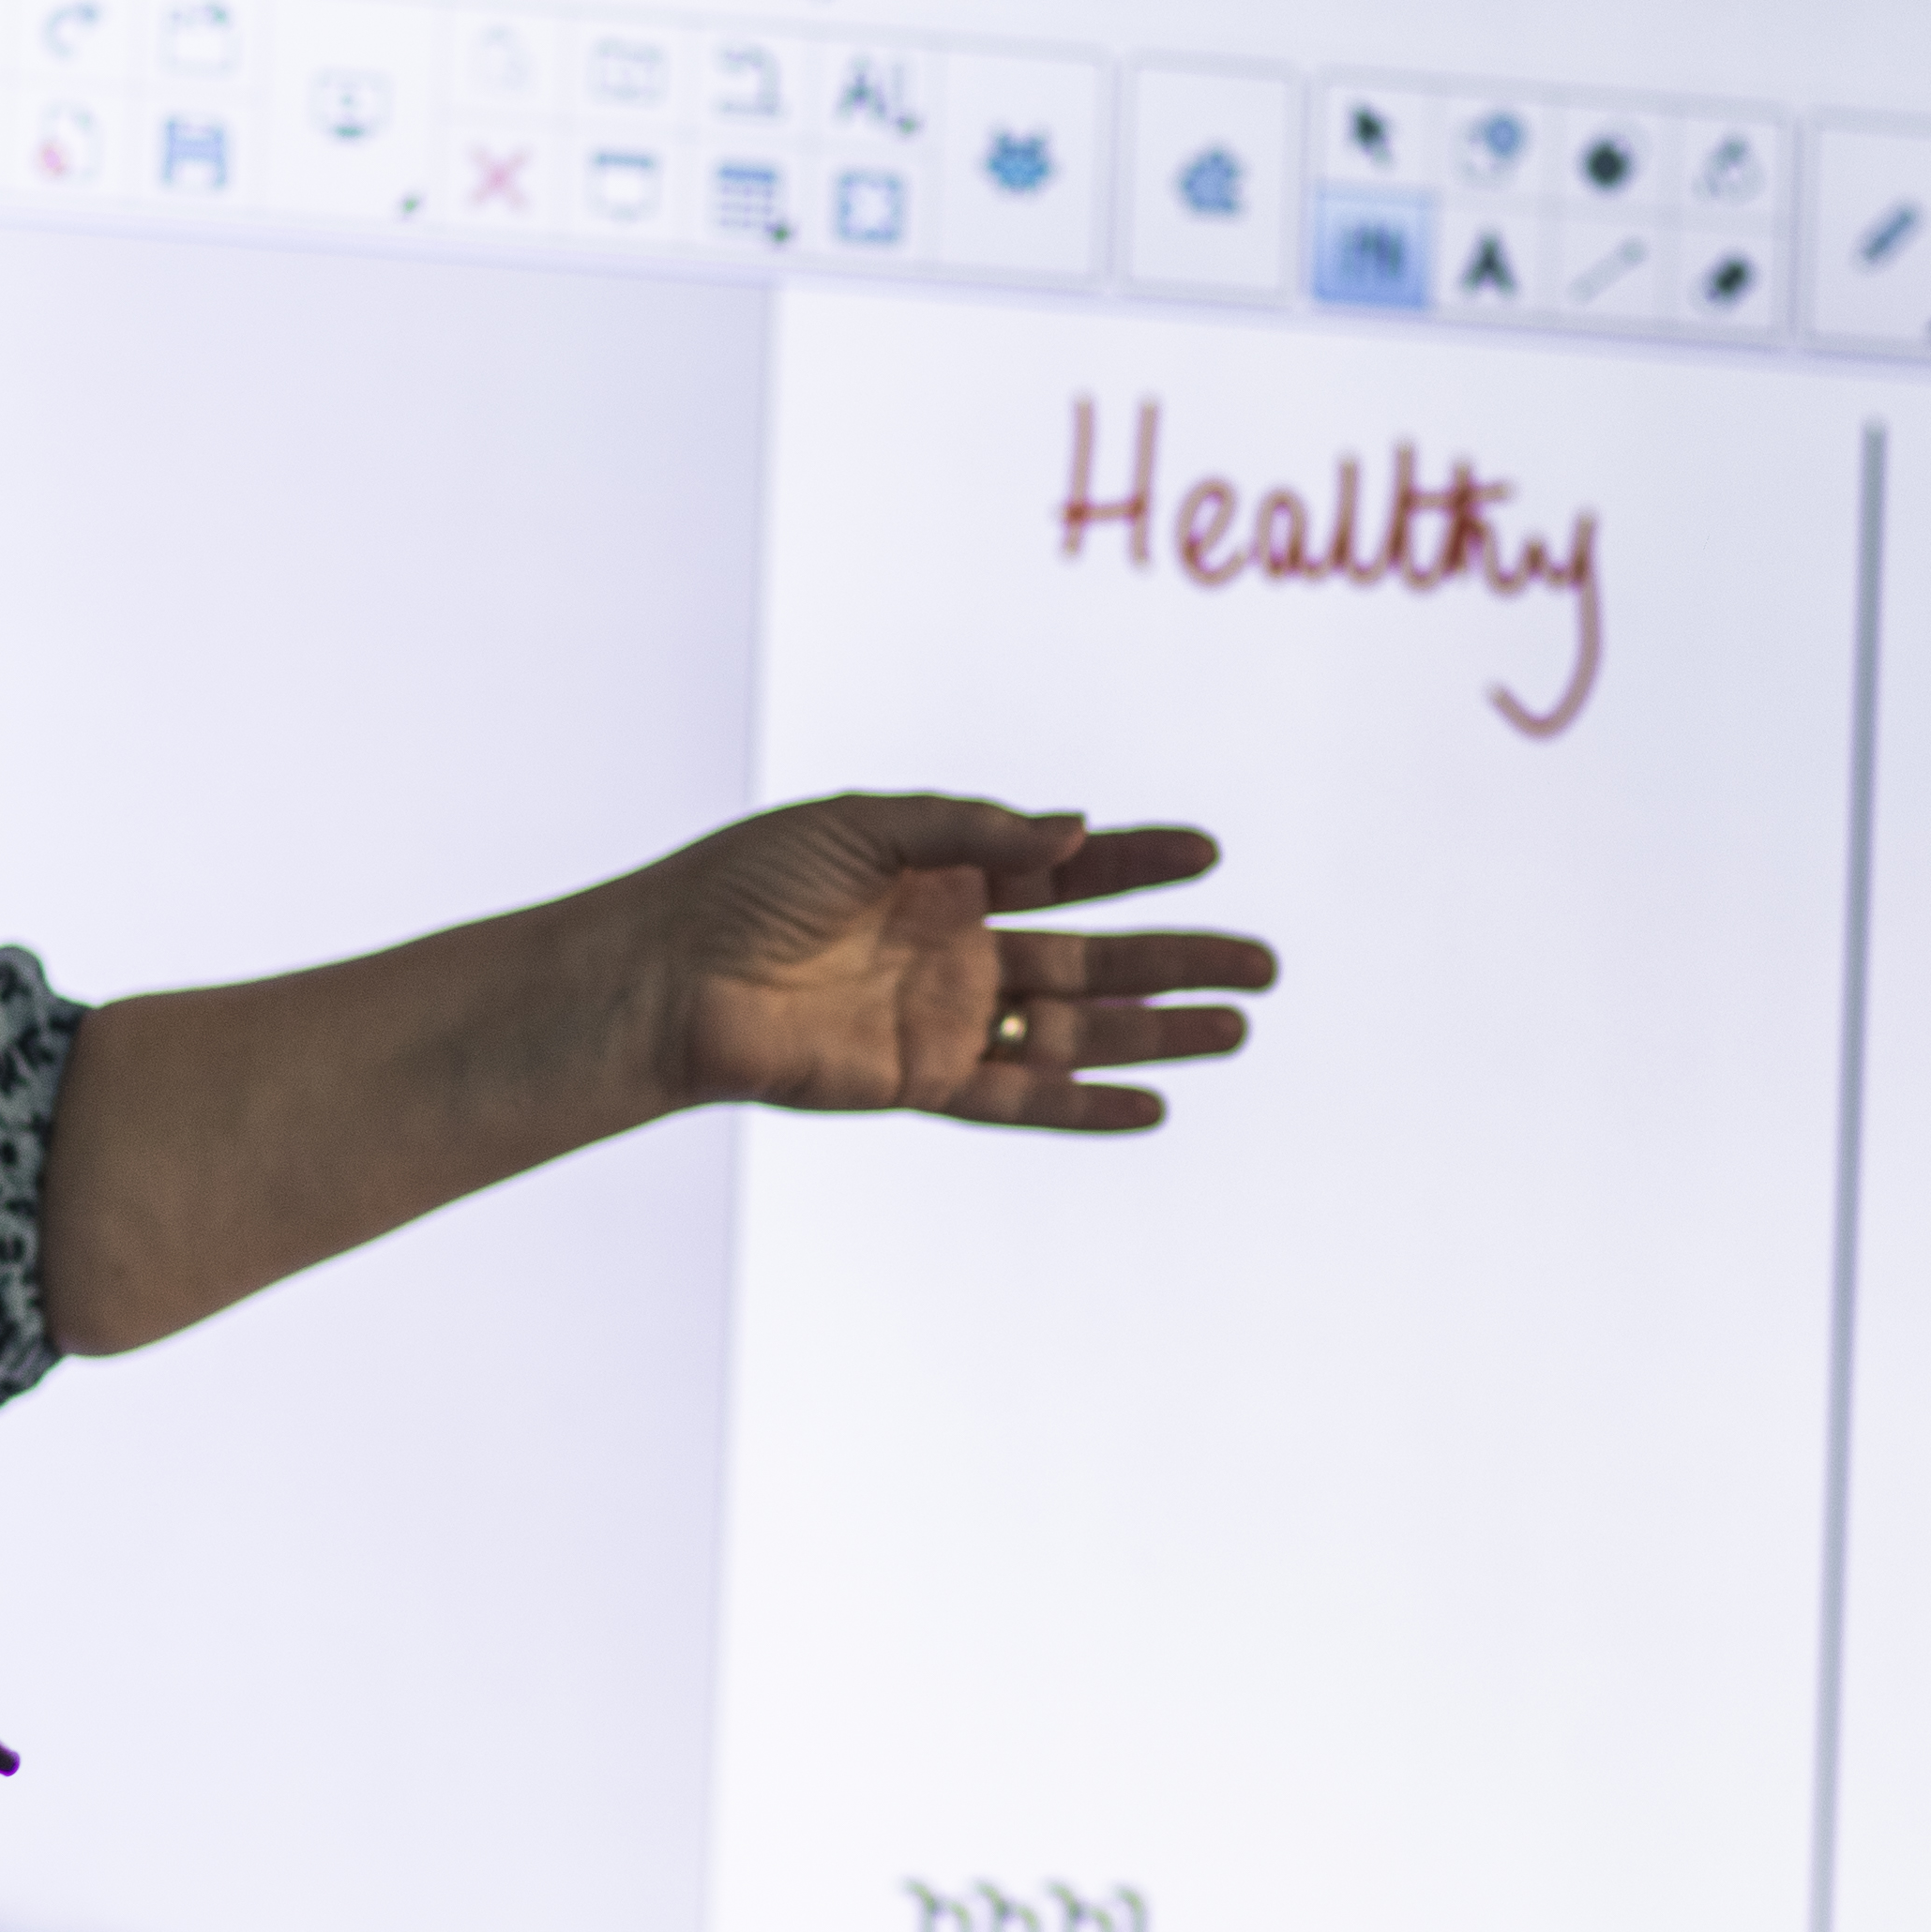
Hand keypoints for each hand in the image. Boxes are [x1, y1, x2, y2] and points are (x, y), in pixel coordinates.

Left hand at [633, 795, 1276, 1132]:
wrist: (665, 974)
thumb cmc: (746, 885)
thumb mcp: (864, 825)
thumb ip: (971, 830)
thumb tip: (1074, 833)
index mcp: (946, 876)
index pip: (1068, 868)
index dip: (1140, 860)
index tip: (1210, 851)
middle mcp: (958, 950)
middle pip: (1095, 955)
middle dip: (1181, 957)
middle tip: (1265, 963)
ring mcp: (945, 1020)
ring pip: (1075, 1029)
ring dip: (1157, 1031)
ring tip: (1239, 1029)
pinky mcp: (919, 1082)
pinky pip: (1018, 1099)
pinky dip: (1085, 1106)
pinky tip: (1155, 1106)